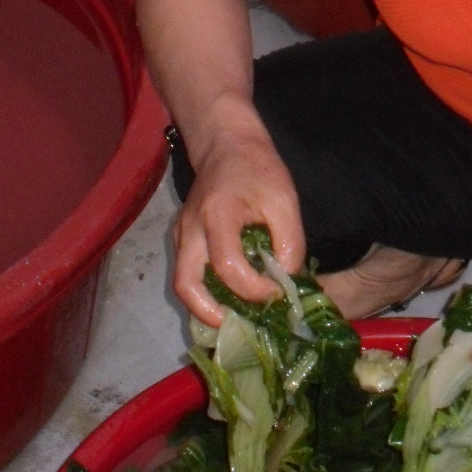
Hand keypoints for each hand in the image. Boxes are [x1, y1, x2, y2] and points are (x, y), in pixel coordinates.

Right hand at [171, 118, 304, 324]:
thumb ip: (290, 243)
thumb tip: (288, 282)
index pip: (228, 265)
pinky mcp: (182, 239)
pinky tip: (230, 299)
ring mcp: (181, 235)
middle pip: (186, 285)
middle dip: (211, 314)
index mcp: (217, 215)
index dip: (254, 288)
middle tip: (241, 326)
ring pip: (183, 283)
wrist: (227, 145)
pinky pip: (187, 273)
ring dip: (205, 307)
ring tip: (237, 318)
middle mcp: (190, 229)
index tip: (277, 291)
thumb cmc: (258, 169)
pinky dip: (205, 293)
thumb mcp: (285, 201)